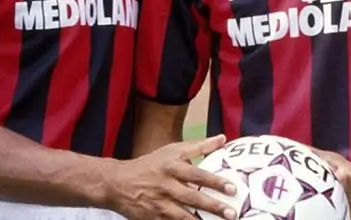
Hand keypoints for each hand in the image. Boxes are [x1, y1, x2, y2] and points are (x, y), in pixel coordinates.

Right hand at [104, 135, 238, 219]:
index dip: (215, 182)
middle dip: (213, 207)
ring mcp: (159, 205)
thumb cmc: (151, 164)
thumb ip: (199, 146)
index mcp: (172, 167)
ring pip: (183, 216)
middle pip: (193, 198)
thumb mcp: (173, 150)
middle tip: (232, 213)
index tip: (232, 188)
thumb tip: (223, 139)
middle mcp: (166, 186)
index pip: (198, 175)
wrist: (117, 183)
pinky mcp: (153, 219)